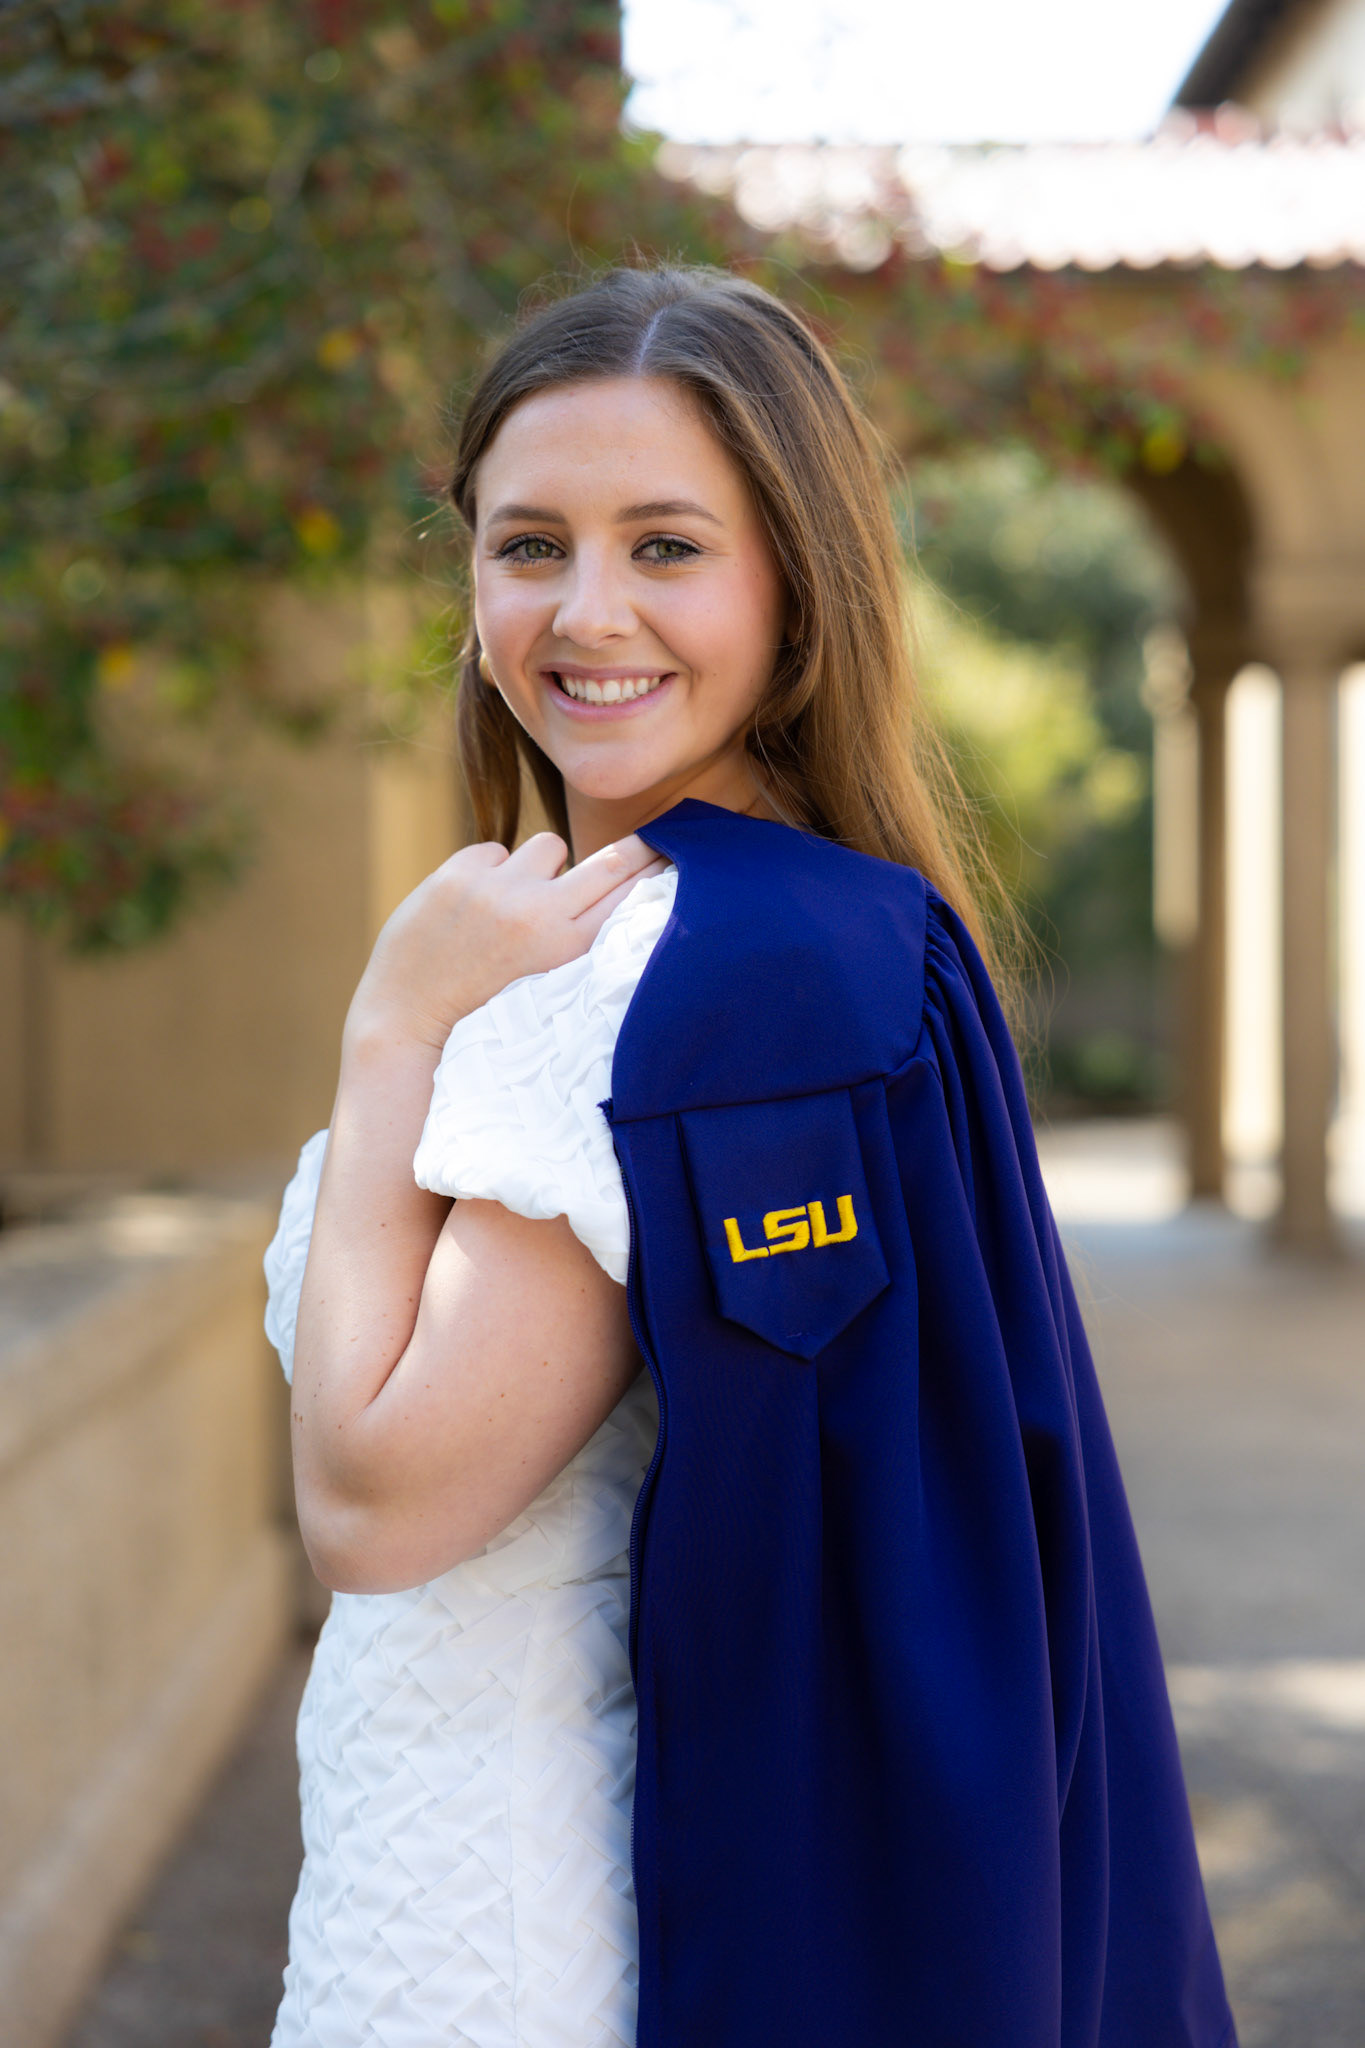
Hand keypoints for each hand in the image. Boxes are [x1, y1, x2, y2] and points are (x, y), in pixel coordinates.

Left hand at [344, 832, 664, 1053]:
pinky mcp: (459, 874)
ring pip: (548, 846)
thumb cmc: (478, 1011)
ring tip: (510, 905)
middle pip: (610, 862)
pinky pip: (494, 850)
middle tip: (655, 837)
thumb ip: (571, 942)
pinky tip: (466, 909)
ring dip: (537, 868)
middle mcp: (538, 915)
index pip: (627, 897)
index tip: (673, 856)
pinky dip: (485, 872)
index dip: (653, 872)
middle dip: (637, 847)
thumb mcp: (540, 988)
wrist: (404, 1021)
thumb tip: (607, 888)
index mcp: (565, 952)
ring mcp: (498, 890)